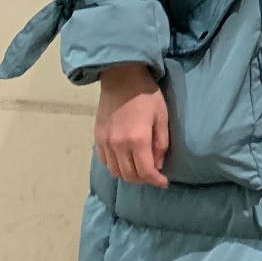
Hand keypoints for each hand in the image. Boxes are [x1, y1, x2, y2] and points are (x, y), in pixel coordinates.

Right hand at [95, 63, 169, 187]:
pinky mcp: (97, 138)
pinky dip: (116, 166)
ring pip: (115, 171)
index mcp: (137, 140)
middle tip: (154, 175)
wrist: (121, 77)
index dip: (156, 181)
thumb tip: (158, 164)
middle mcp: (118, 145)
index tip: (164, 182)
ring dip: (129, 175)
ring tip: (140, 170)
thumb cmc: (147, 95)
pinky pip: (105, 161)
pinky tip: (125, 161)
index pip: (145, 171)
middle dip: (143, 180)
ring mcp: (105, 142)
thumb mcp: (162, 117)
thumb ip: (161, 143)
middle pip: (129, 175)